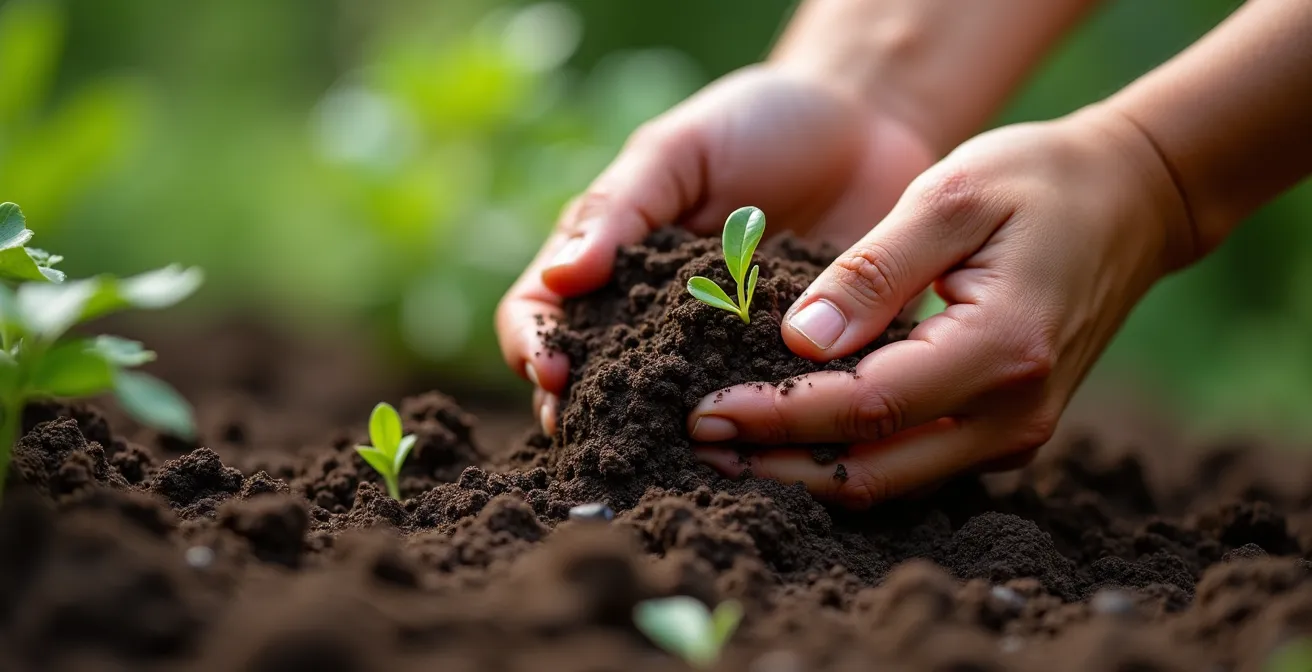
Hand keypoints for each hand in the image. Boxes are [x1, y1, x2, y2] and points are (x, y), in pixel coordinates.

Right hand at [496, 65, 936, 431]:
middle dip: (591, 417)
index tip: (555, 370)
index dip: (534, 346)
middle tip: (606, 439)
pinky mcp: (787, 374)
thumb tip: (559, 277)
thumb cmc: (758, 126)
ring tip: (680, 455)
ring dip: (667, 442)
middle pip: (593, 384)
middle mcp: (652, 323)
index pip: (539, 314)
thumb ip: (620, 206)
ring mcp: (717, 357)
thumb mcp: (680, 149)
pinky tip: (758, 448)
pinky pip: (761, 415)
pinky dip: (754, 438)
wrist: (866, 128)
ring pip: (672, 417)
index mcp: (609, 265)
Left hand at [690, 107, 1194, 508]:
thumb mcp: (949, 196)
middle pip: (872, 470)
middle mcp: (1014, 413)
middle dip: (775, 464)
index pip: (865, 408)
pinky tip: (788, 436)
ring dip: (803, 469)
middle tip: (694, 444)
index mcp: (1002, 348)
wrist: (1131, 202)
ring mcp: (1014, 434)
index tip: (704, 412)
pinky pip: (911, 466)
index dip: (777, 418)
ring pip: (889, 482)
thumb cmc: (1037, 181)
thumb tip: (800, 342)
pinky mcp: (1004, 434)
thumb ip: (873, 272)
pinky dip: (844, 456)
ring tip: (723, 448)